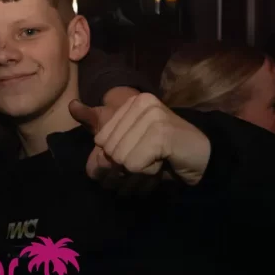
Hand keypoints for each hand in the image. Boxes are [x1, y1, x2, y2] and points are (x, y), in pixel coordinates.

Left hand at [70, 93, 210, 188]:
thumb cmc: (165, 153)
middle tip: (149, 162)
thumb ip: (100, 126)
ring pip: (120, 158)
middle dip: (127, 166)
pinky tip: (164, 163)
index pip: (101, 140)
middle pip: (109, 150)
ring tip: (157, 161)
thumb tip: (72, 106)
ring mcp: (153, 116)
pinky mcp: (162, 133)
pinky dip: (148, 171)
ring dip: (139, 170)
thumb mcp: (129, 140)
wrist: (203, 160)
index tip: (140, 156)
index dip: (117, 157)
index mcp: (132, 102)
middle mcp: (142, 103)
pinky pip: (134, 164)